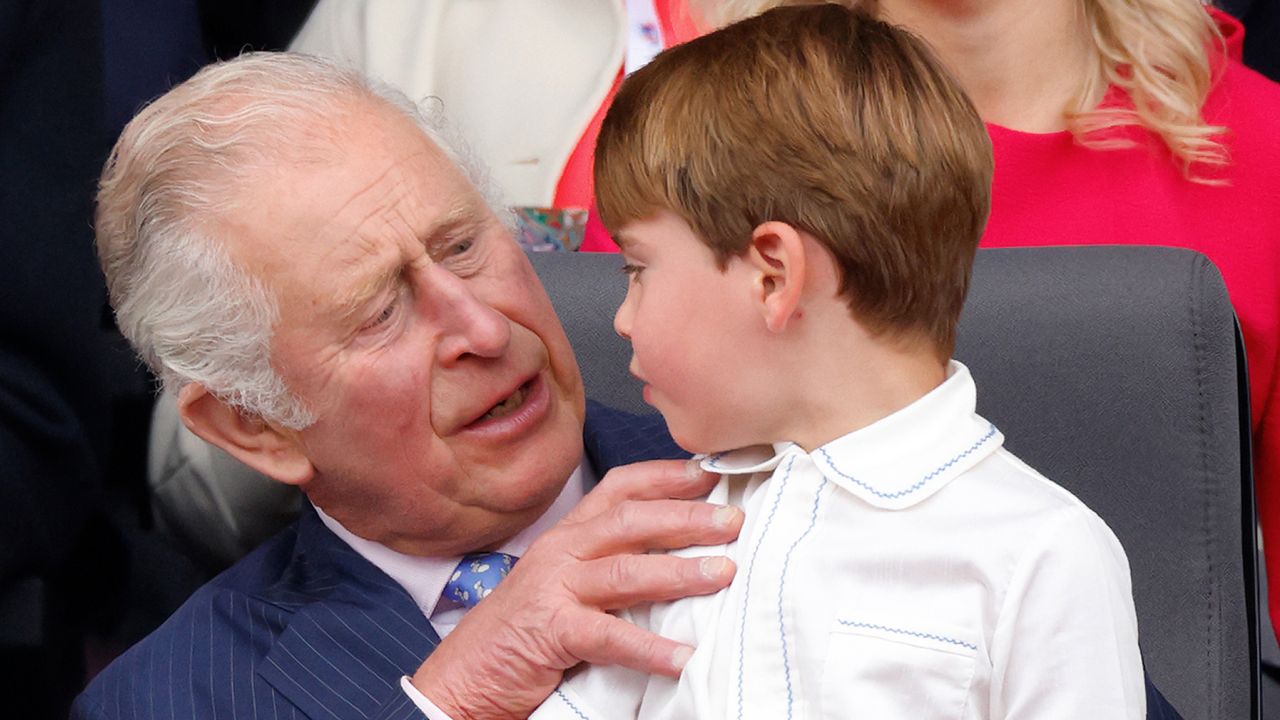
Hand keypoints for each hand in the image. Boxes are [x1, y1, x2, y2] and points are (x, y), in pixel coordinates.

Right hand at [410, 459, 741, 718]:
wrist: (463, 678)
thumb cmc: (522, 633)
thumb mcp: (564, 586)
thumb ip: (608, 566)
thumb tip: (678, 557)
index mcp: (567, 537)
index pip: (619, 489)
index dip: (666, 476)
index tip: (712, 471)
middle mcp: (560, 553)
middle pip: (630, 520)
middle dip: (686, 515)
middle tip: (734, 519)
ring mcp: (553, 590)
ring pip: (624, 571)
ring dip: (679, 572)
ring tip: (723, 573)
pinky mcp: (549, 633)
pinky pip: (607, 636)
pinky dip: (648, 647)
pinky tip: (682, 657)